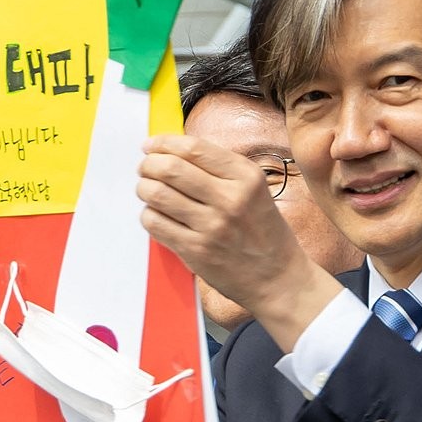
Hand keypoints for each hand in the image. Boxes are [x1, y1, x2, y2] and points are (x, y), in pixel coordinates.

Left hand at [138, 135, 340, 351]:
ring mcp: (212, 226)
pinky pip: (155, 223)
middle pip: (170, 169)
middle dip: (148, 164)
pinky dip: (149, 215)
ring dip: (144, 188)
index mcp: (246, 177)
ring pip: (157, 194)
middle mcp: (230, 199)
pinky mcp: (196, 250)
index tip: (151, 145)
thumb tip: (172, 150)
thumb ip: (219, 169)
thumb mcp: (254, 189)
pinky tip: (157, 214)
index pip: (194, 148)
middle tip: (145, 168)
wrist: (278, 278)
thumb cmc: (262, 230)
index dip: (164, 143)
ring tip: (147, 190)